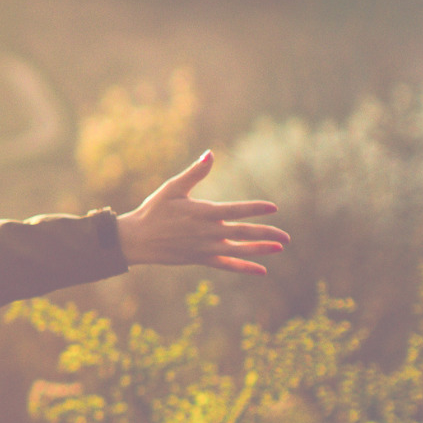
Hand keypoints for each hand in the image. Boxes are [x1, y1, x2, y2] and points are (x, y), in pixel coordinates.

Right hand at [116, 151, 290, 274]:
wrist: (136, 239)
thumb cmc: (154, 210)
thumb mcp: (172, 188)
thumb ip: (195, 172)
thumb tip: (210, 153)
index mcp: (202, 212)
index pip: (235, 209)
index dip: (255, 209)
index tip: (273, 208)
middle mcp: (207, 232)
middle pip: (242, 233)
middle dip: (266, 234)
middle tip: (286, 237)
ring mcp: (205, 248)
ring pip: (238, 250)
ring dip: (260, 249)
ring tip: (279, 248)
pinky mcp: (200, 259)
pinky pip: (226, 265)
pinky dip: (244, 267)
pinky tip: (261, 270)